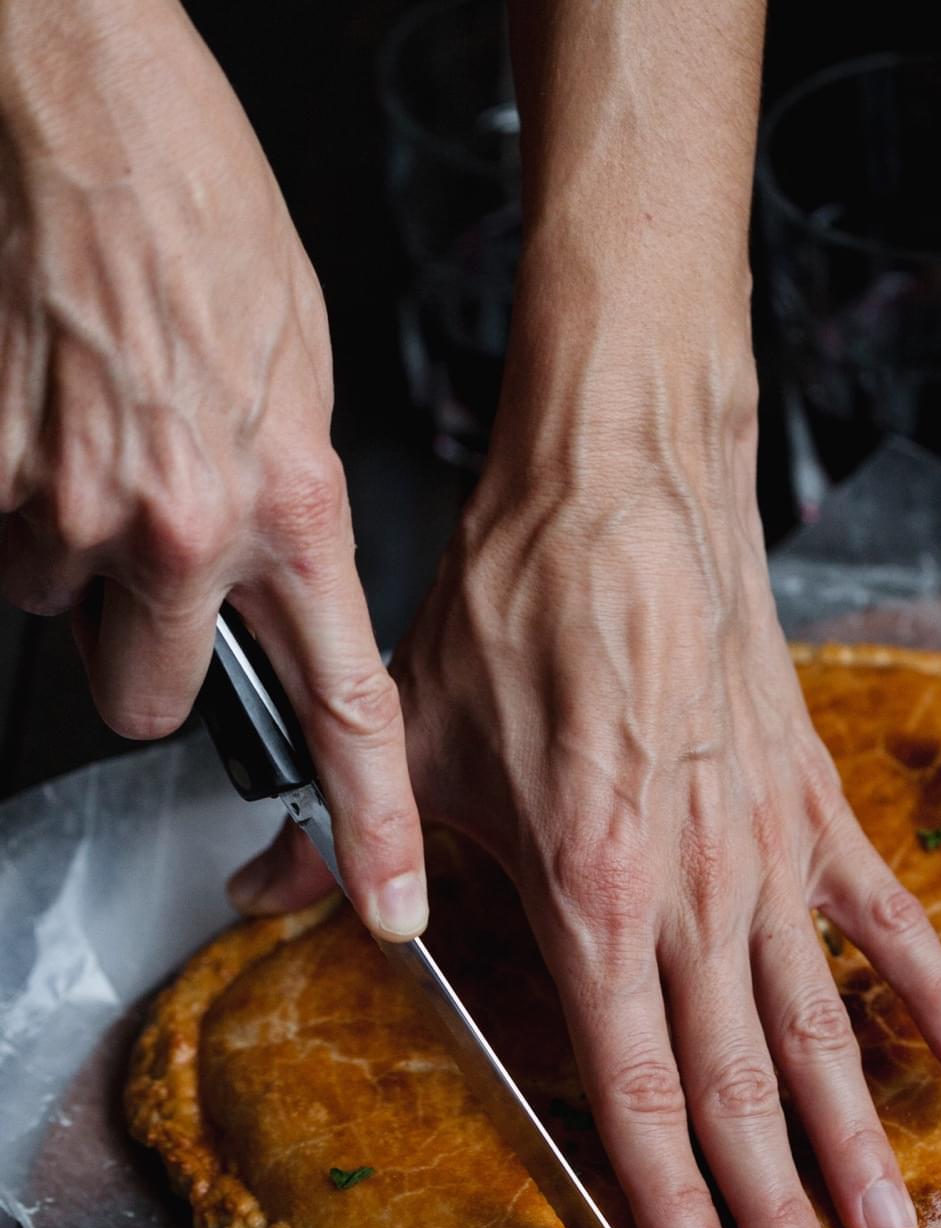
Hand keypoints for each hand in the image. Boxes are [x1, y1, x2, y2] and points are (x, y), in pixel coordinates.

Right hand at [0, 0, 424, 938]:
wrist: (78, 104)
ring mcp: (63, 504)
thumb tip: (276, 588)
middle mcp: (175, 526)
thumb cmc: (199, 211)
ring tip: (99, 443)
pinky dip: (15, 499)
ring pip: (57, 607)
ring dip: (74, 557)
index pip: (342, 704)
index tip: (392, 900)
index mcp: (285, 504)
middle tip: (154, 565)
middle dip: (148, 652)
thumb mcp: (297, 376)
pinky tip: (46, 420)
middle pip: (149, 697)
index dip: (372, 818)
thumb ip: (289, 507)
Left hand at [242, 317, 940, 1227]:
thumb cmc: (518, 605)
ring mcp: (766, 848)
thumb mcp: (412, 730)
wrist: (624, 484)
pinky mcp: (814, 798)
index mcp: (589, 889)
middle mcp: (690, 890)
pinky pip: (882, 912)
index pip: (631, 1078)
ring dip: (856, 1134)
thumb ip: (352, 842)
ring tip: (893, 1227)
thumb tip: (262, 898)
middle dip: (774, 1205)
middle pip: (739, 1081)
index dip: (668, 1191)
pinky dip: (929, 988)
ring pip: (819, 1021)